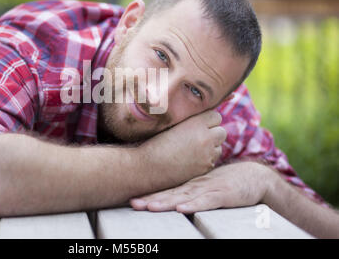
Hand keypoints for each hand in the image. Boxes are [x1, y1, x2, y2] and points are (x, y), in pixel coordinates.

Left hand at [130, 161, 273, 212]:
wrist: (254, 176)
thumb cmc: (227, 182)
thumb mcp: (205, 185)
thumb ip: (190, 190)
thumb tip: (172, 197)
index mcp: (190, 184)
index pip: (167, 190)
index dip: (149, 195)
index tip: (132, 199)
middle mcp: (196, 185)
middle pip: (170, 193)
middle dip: (151, 199)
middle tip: (133, 203)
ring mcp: (209, 189)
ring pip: (184, 197)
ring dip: (167, 202)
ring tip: (150, 207)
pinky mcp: (223, 194)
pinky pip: (207, 201)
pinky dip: (194, 205)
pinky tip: (182, 208)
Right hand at [140, 109, 225, 185]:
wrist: (147, 167)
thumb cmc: (154, 144)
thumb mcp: (171, 125)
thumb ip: (188, 120)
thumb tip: (201, 115)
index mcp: (196, 123)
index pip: (216, 116)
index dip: (208, 120)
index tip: (199, 124)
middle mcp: (205, 138)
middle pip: (222, 132)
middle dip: (213, 133)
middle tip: (199, 137)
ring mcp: (207, 154)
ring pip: (219, 148)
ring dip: (210, 148)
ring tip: (192, 150)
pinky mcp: (205, 168)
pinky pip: (212, 161)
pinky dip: (205, 160)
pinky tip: (190, 160)